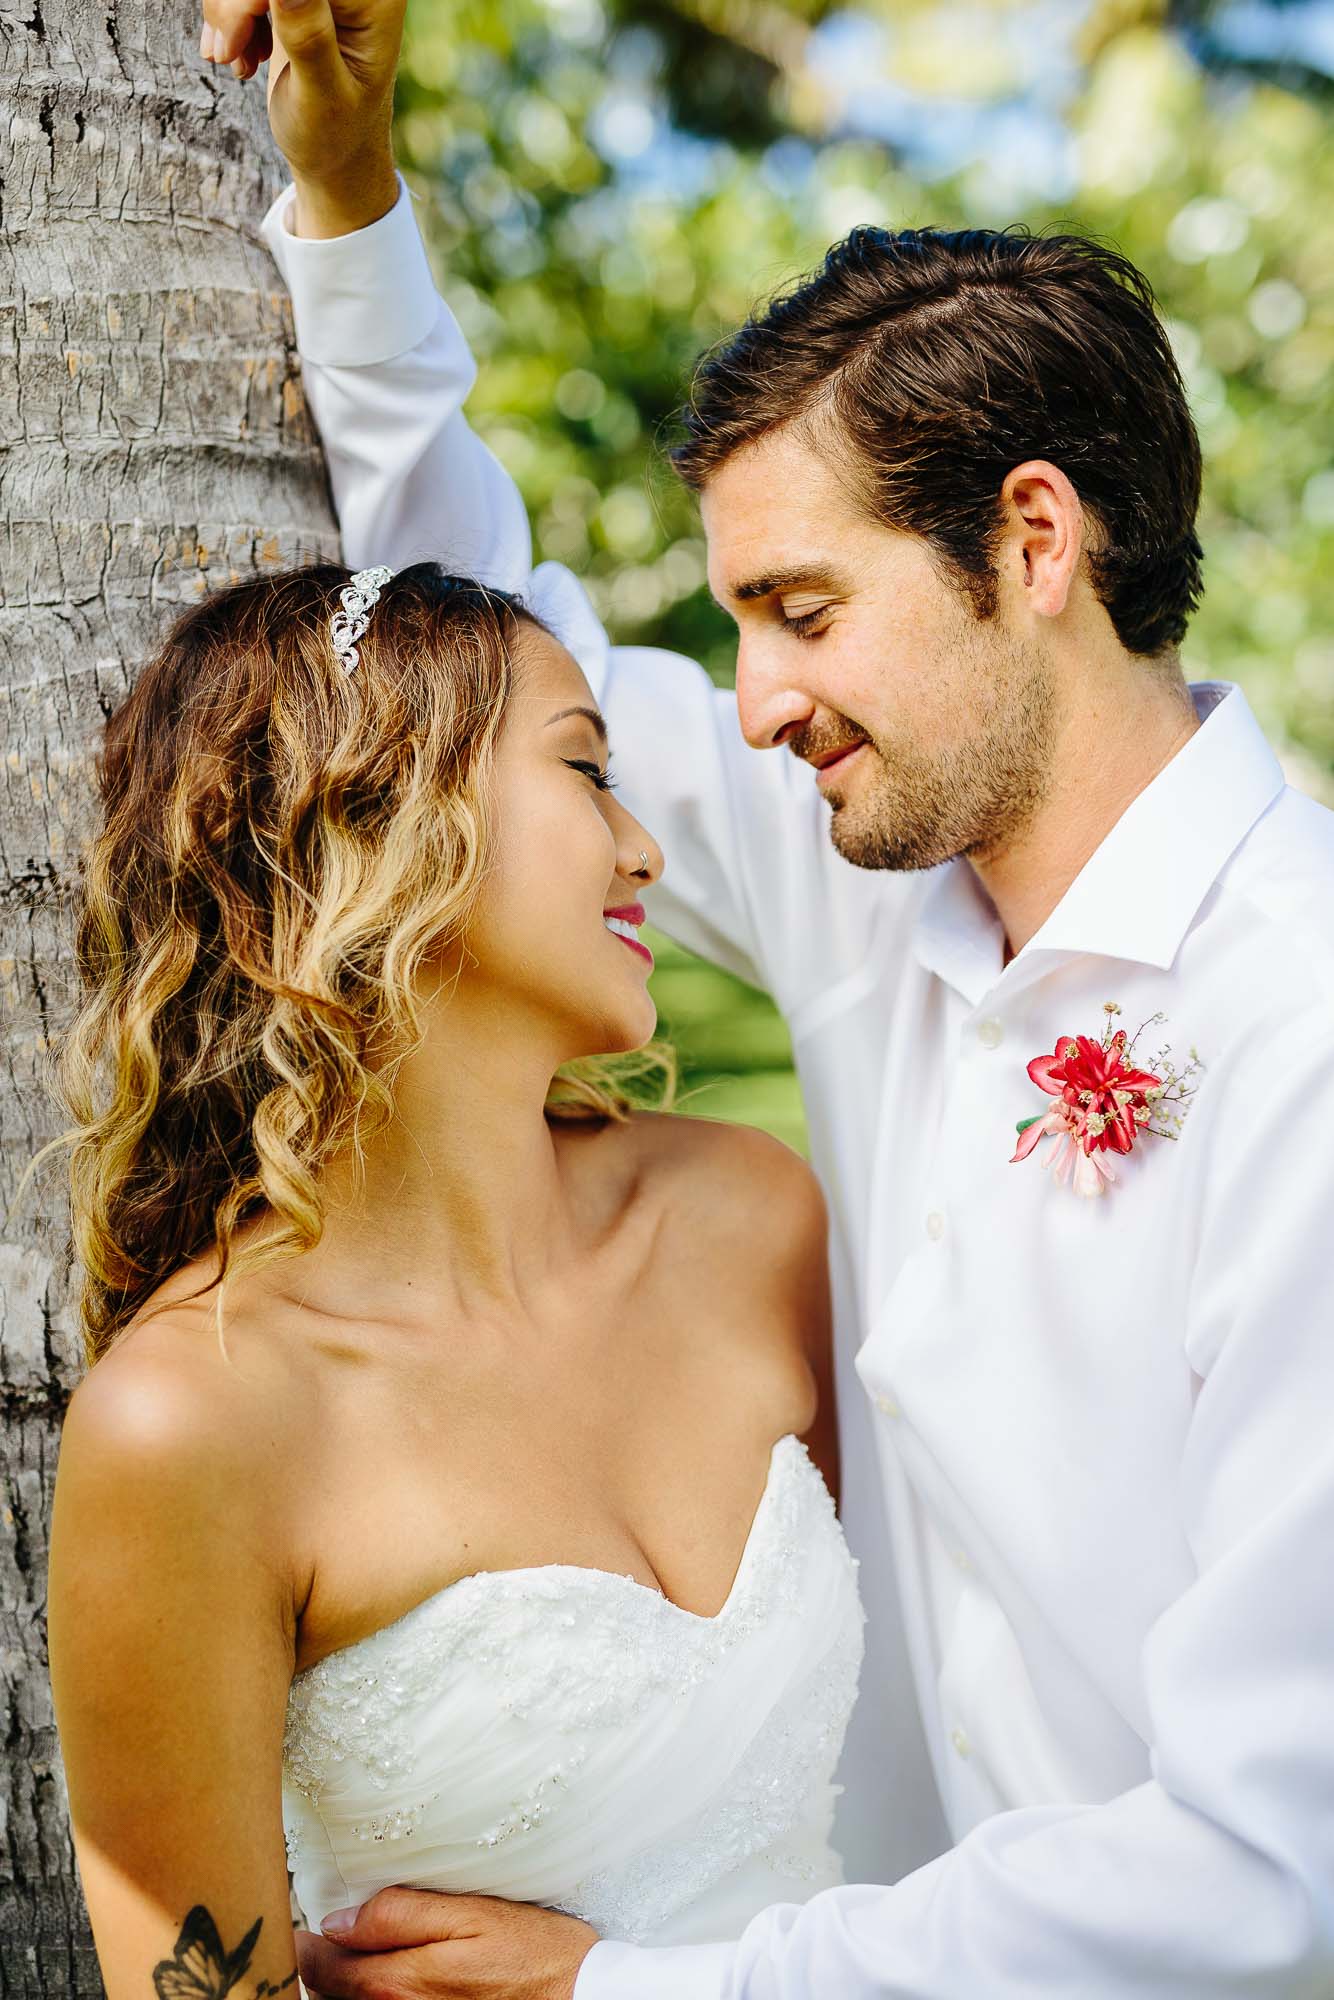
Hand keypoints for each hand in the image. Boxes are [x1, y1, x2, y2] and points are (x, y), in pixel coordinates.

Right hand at [198, 0, 404, 225]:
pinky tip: (241, 54)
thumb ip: (308, 36)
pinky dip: (231, 15)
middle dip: (234, 4)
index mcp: (374, 0)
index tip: (232, 38)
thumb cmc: (335, 136)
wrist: (334, 157)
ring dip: (227, 11)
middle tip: (224, 55)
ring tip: (232, 61)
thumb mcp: (323, 95)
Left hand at [293, 1886, 599, 1999]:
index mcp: (395, 1982)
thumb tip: (338, 1919)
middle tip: (324, 1937)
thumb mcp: (470, 1913)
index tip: (303, 1922)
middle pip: (326, 1996)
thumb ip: (399, 1914)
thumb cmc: (531, 1954)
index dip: (304, 1939)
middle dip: (319, 1966)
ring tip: (351, 1959)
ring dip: (343, 1989)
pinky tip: (388, 1984)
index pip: (317, 1964)